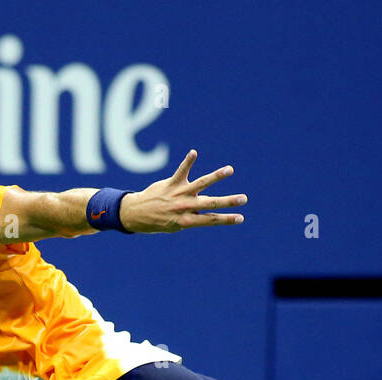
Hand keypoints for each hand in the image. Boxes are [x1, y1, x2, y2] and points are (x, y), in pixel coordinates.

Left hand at [118, 151, 245, 233]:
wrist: (138, 214)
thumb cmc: (160, 221)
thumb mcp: (177, 225)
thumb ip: (193, 218)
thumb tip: (209, 212)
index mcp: (187, 220)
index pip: (211, 220)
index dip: (227, 220)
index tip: (241, 218)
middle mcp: (184, 207)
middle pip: (210, 203)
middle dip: (228, 201)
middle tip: (244, 199)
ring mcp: (178, 194)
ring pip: (201, 184)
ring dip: (216, 176)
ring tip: (230, 170)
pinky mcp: (171, 183)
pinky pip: (181, 170)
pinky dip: (188, 161)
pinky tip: (194, 152)